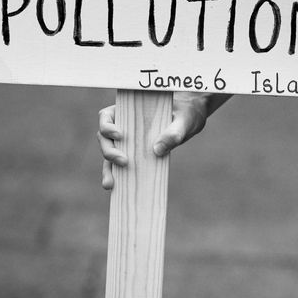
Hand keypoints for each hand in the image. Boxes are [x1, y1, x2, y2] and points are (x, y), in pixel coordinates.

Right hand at [98, 92, 217, 190]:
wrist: (193, 117)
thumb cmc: (187, 113)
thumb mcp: (184, 120)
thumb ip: (174, 132)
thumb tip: (157, 150)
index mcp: (130, 109)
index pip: (107, 116)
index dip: (107, 126)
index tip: (120, 135)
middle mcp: (125, 124)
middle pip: (104, 137)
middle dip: (109, 151)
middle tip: (124, 161)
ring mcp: (129, 140)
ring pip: (109, 153)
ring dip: (107, 168)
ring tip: (110, 184)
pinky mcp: (135, 154)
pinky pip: (120, 164)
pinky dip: (116, 175)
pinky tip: (116, 188)